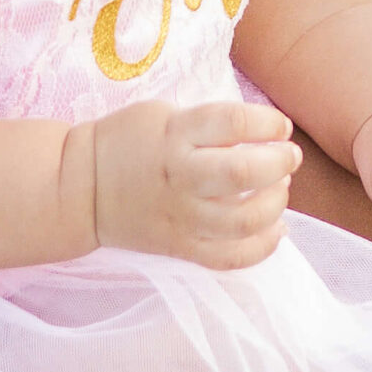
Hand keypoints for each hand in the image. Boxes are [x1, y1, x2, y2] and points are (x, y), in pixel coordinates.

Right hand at [86, 100, 300, 270]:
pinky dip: (262, 248)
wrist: (81, 189)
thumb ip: (208, 122)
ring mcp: (182, 218)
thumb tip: (261, 132)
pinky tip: (276, 229)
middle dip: (280, 162)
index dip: (268, 122)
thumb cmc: (127, 141)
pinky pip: (230, 258)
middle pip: (242, 174)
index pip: (233, 123)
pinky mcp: (181, 248)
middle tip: (290, 156)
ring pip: (243, 221)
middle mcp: (181, 177)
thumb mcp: (163, 114)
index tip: (279, 125)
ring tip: (280, 187)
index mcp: (174, 136)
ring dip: (276, 203)